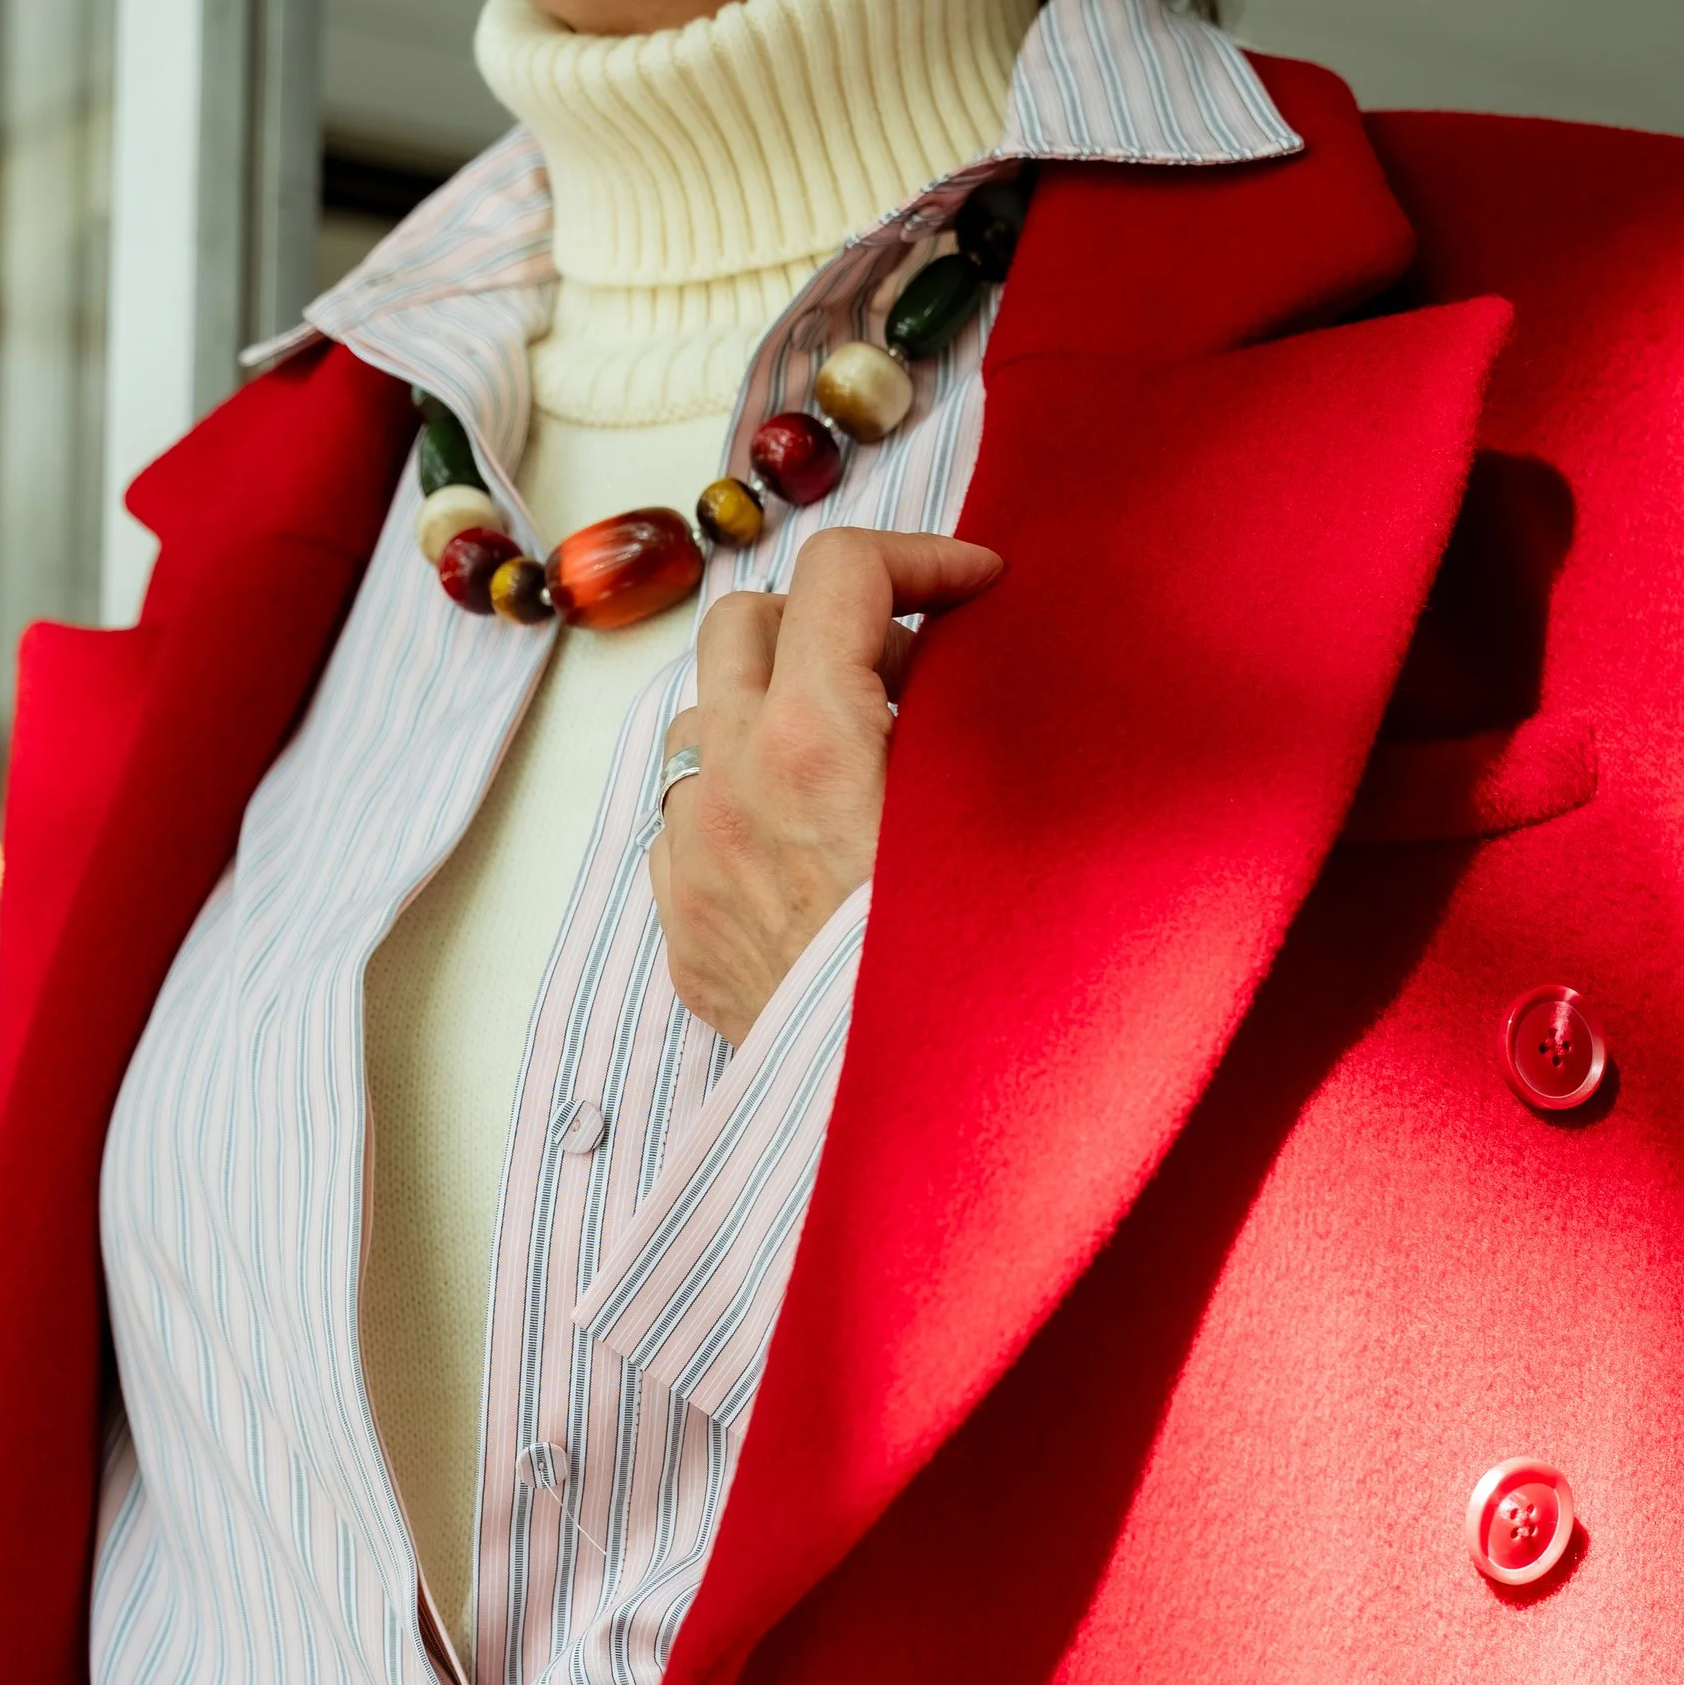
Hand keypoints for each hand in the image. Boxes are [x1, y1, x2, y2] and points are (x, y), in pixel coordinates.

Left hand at [649, 527, 1002, 1048]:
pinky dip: (746, 803)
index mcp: (813, 743)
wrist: (919, 1126)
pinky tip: (816, 846)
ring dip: (776, 711)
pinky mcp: (684, 925)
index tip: (973, 590)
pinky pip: (693, 819)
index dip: (918, 558)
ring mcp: (693, 857)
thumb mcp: (998, 818)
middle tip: (909, 670)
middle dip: (828, 620)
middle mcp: (729, 786)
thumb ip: (975, 713)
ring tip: (860, 761)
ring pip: (707, 719)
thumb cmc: (973, 984)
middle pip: (746, 620)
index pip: (840, 571)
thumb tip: (966, 656)